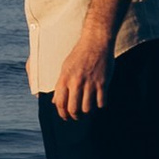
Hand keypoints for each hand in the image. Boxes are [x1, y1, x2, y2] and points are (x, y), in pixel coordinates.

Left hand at [51, 1, 122, 122]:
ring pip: (87, 108)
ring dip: (87, 111)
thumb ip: (60, 85)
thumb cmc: (79, 54)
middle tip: (78, 117)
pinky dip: (100, 105)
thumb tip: (55, 101)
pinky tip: (99, 101)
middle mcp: (76, 82)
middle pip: (73, 109)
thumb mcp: (65, 68)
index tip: (66, 116)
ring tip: (88, 109)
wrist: (96, 41)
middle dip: (75, 116)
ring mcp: (90, 83)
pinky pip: (101, 102)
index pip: (60, 103)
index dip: (62, 114)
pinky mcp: (103, 83)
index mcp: (64, 78)